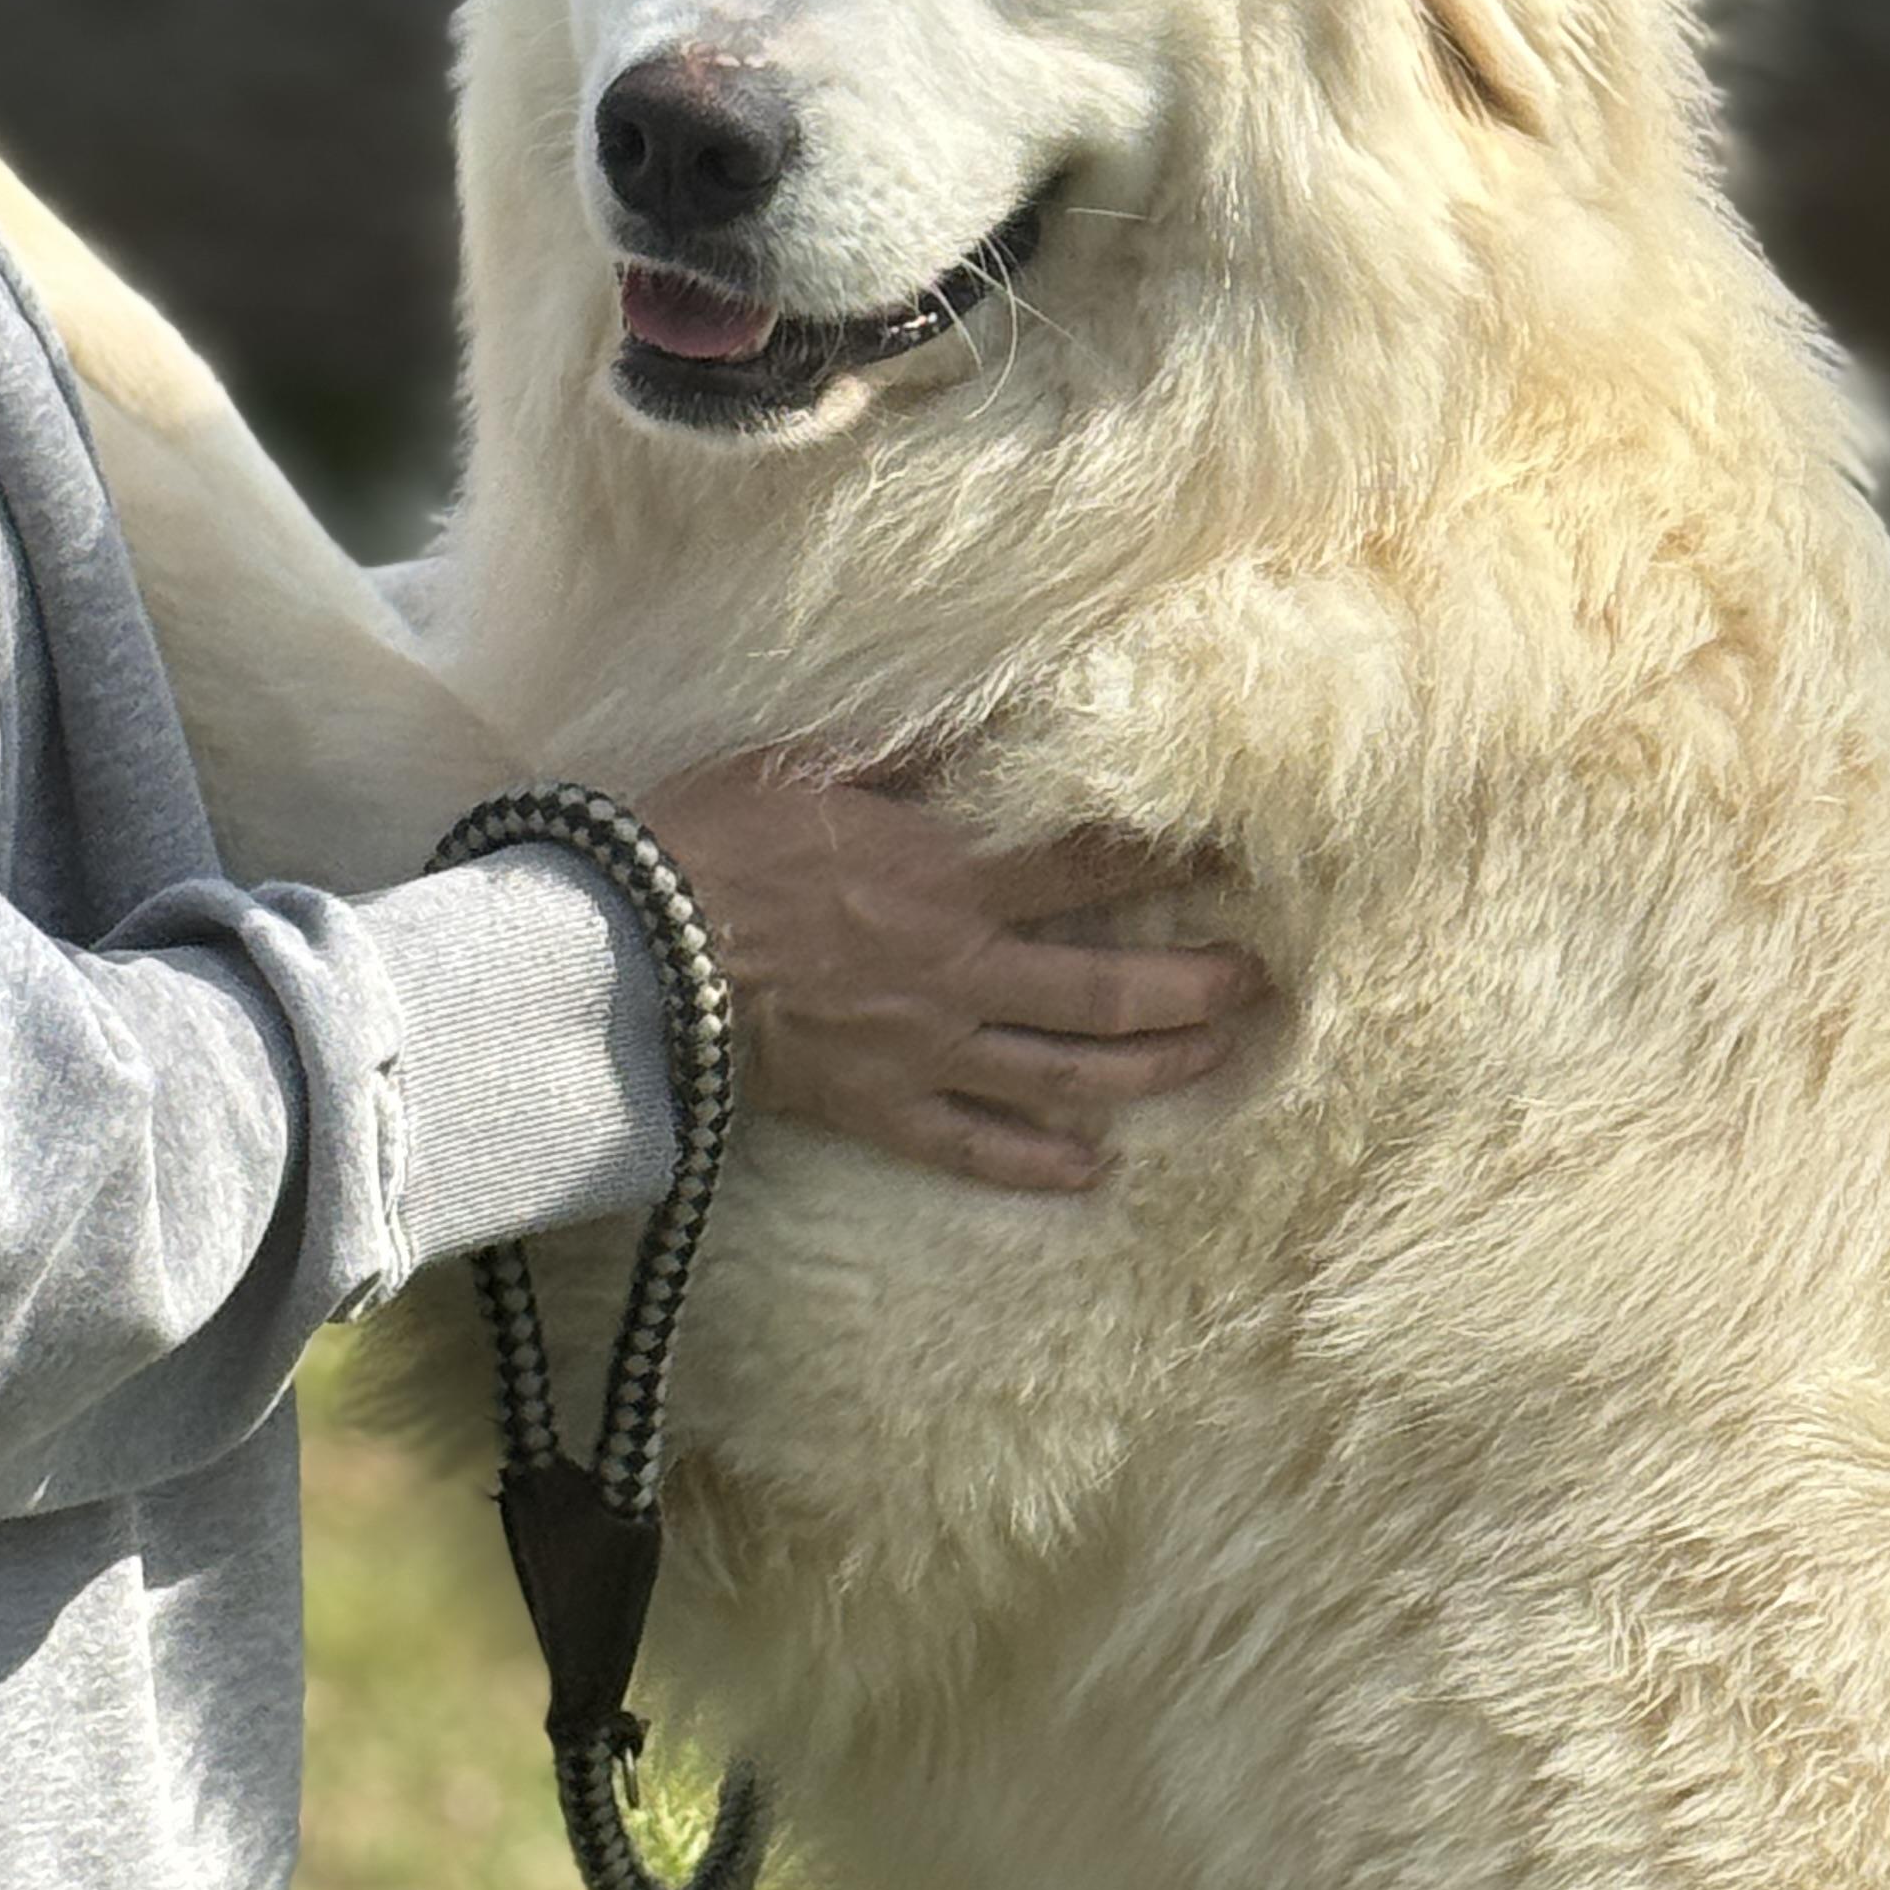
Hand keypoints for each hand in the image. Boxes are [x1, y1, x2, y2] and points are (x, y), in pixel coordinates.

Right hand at [639, 754, 1264, 1192]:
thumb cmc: (710, 841)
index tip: (1236, 849)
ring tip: (1214, 1058)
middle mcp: (957, 969)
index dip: (1173, 854)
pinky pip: (974, 1146)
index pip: (1092, 861)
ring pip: (1068, 1072)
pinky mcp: (878, 1106)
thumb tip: (1001, 718)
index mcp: (948, 875)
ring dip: (1152, 1068)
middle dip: (1197, 983)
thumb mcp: (813, 764)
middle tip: (1262, 979)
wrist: (628, 950)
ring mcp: (923, 1048)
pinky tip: (1091, 1171)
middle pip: (1109, 986)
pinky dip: (1037, 1164)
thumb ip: (916, 750)